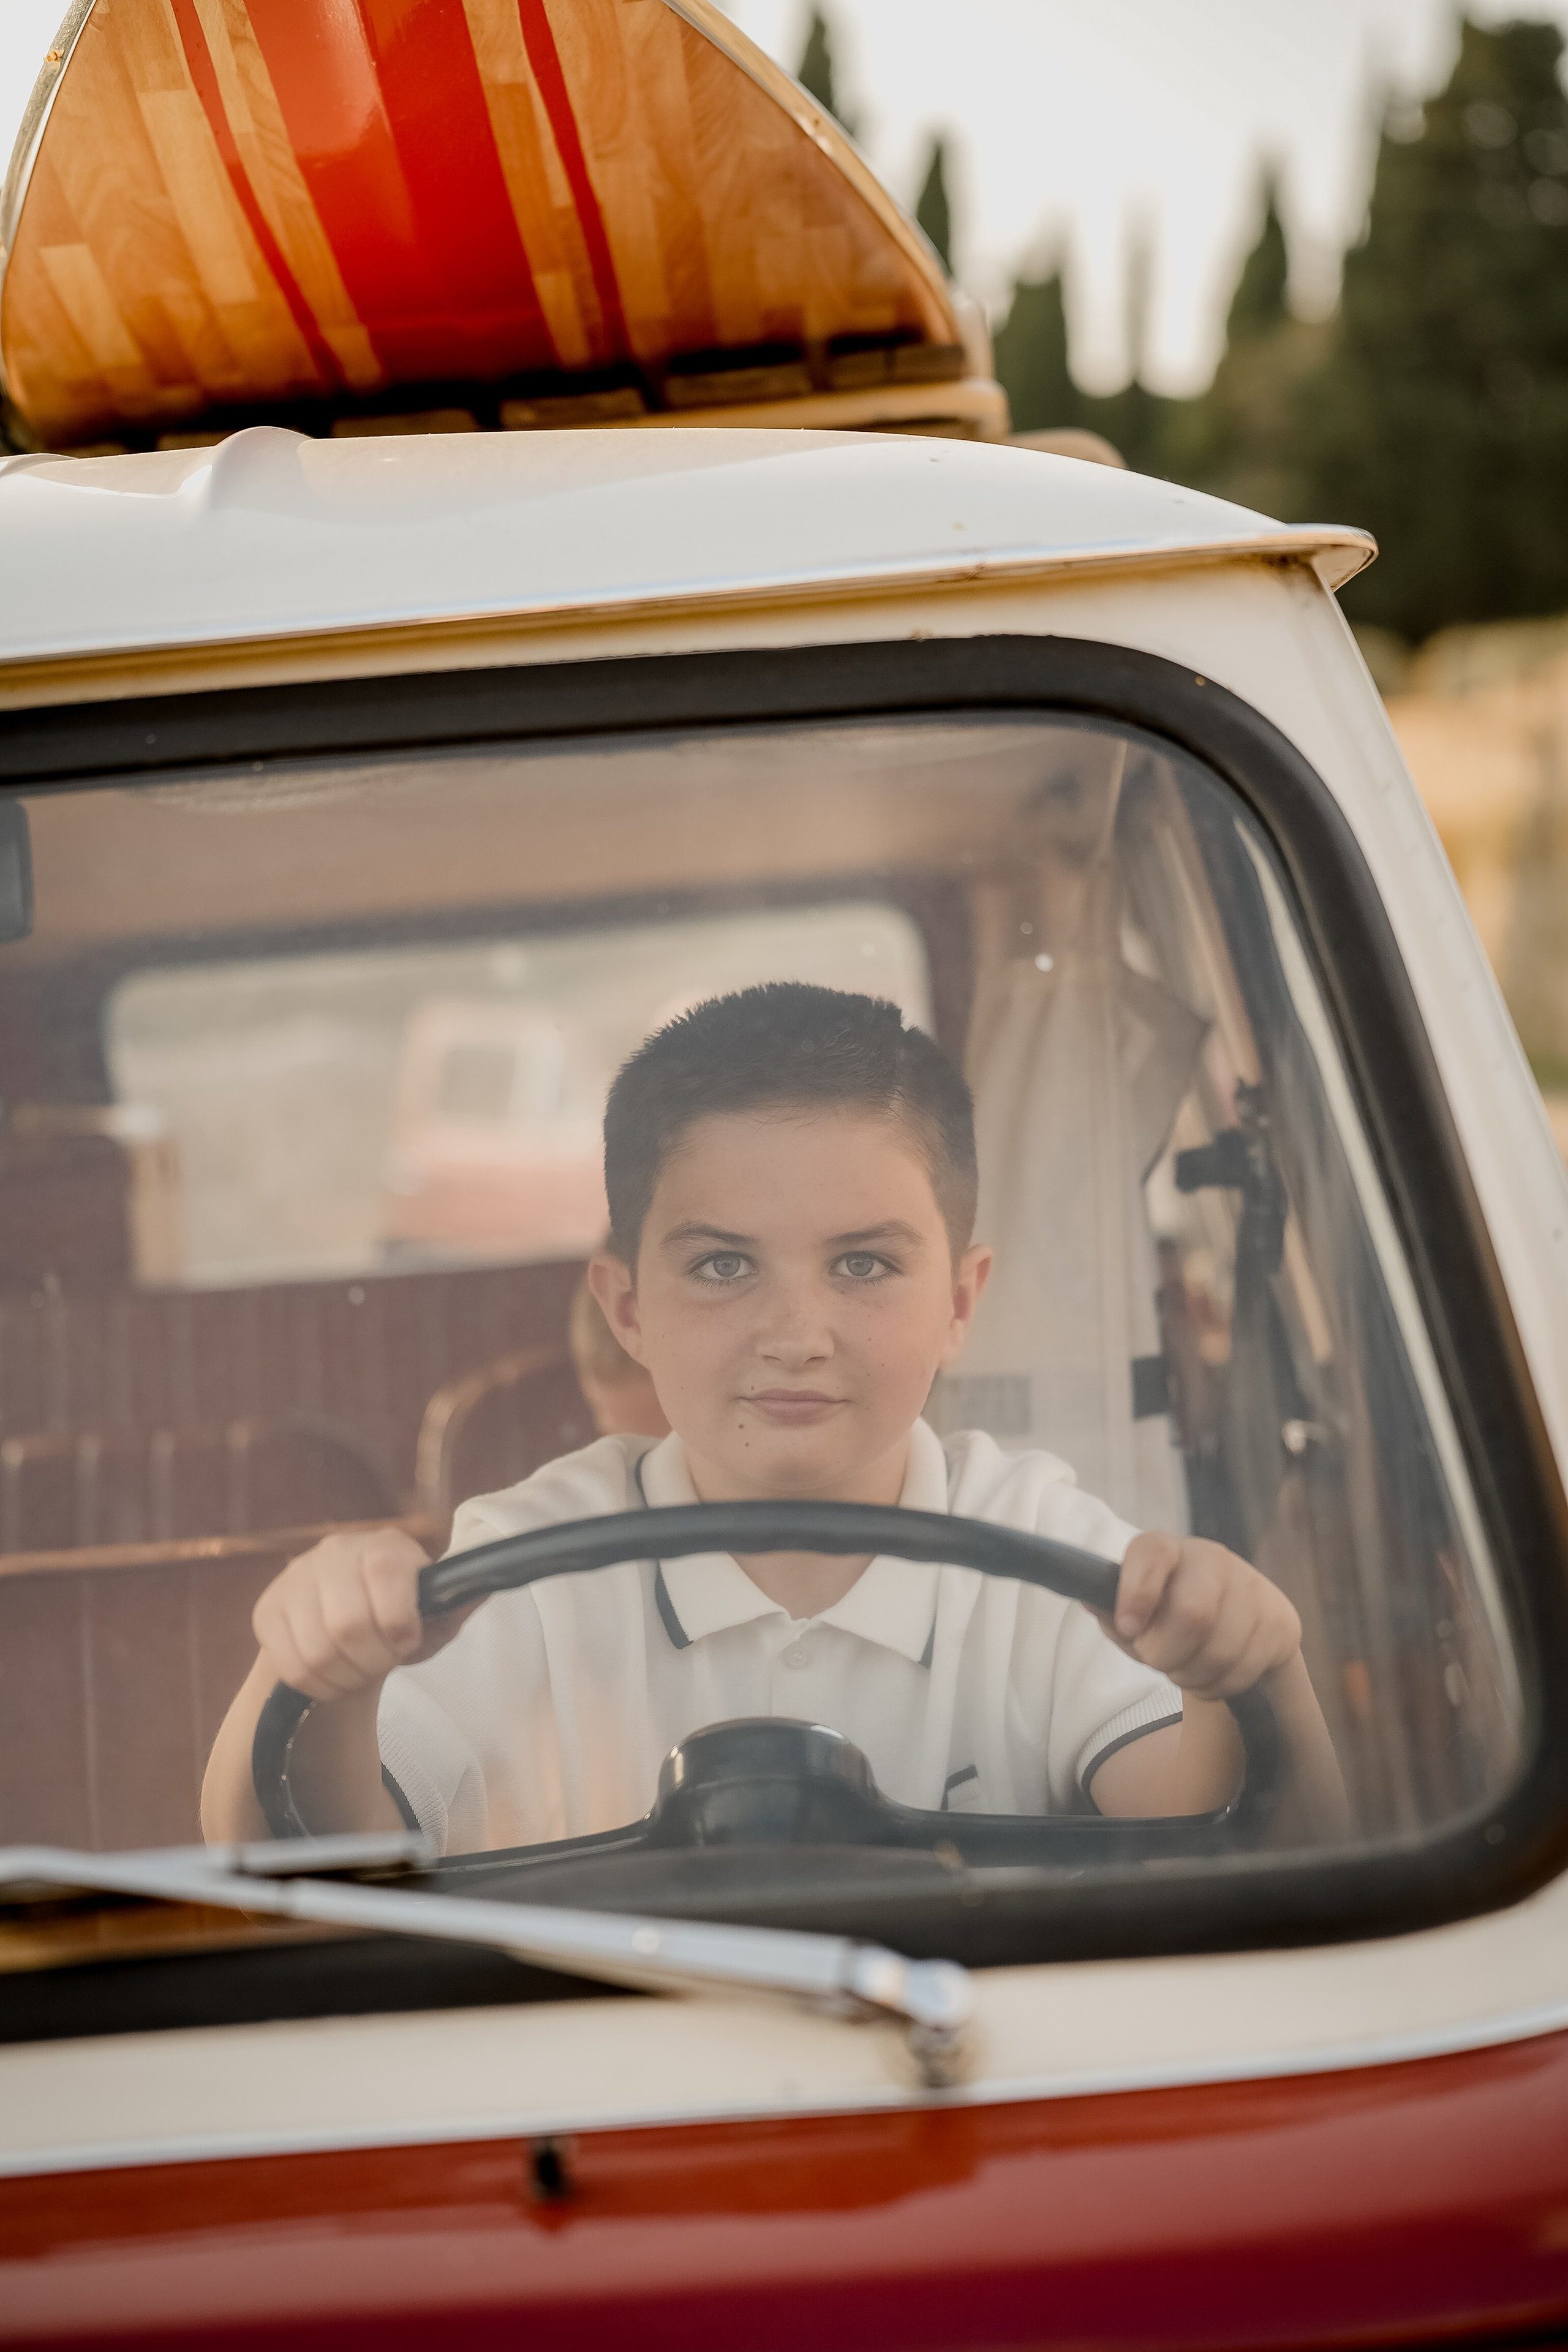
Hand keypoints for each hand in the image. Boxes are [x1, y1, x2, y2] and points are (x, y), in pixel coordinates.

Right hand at [252, 1526, 442, 1701]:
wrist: (340, 1615)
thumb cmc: (398, 1615)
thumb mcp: (434, 1612)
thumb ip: (456, 1605)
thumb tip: (485, 1588)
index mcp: (384, 1545)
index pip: (386, 1575)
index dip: (399, 1623)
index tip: (407, 1643)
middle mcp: (335, 1552)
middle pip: (348, 1624)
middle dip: (371, 1661)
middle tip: (380, 1665)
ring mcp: (295, 1579)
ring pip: (316, 1651)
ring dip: (344, 1677)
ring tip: (358, 1673)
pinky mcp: (267, 1609)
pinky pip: (290, 1665)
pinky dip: (317, 1685)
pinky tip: (332, 1676)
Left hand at [1107, 1532, 1300, 1699]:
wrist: (1236, 1622)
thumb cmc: (1168, 1615)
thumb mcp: (1133, 1612)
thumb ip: (1111, 1610)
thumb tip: (1091, 1599)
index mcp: (1167, 1549)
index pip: (1151, 1554)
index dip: (1137, 1593)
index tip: (1127, 1628)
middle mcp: (1212, 1558)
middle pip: (1192, 1614)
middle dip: (1166, 1654)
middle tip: (1157, 1661)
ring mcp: (1252, 1587)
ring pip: (1220, 1651)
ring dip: (1192, 1676)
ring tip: (1183, 1670)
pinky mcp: (1279, 1620)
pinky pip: (1245, 1670)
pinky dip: (1218, 1686)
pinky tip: (1210, 1676)